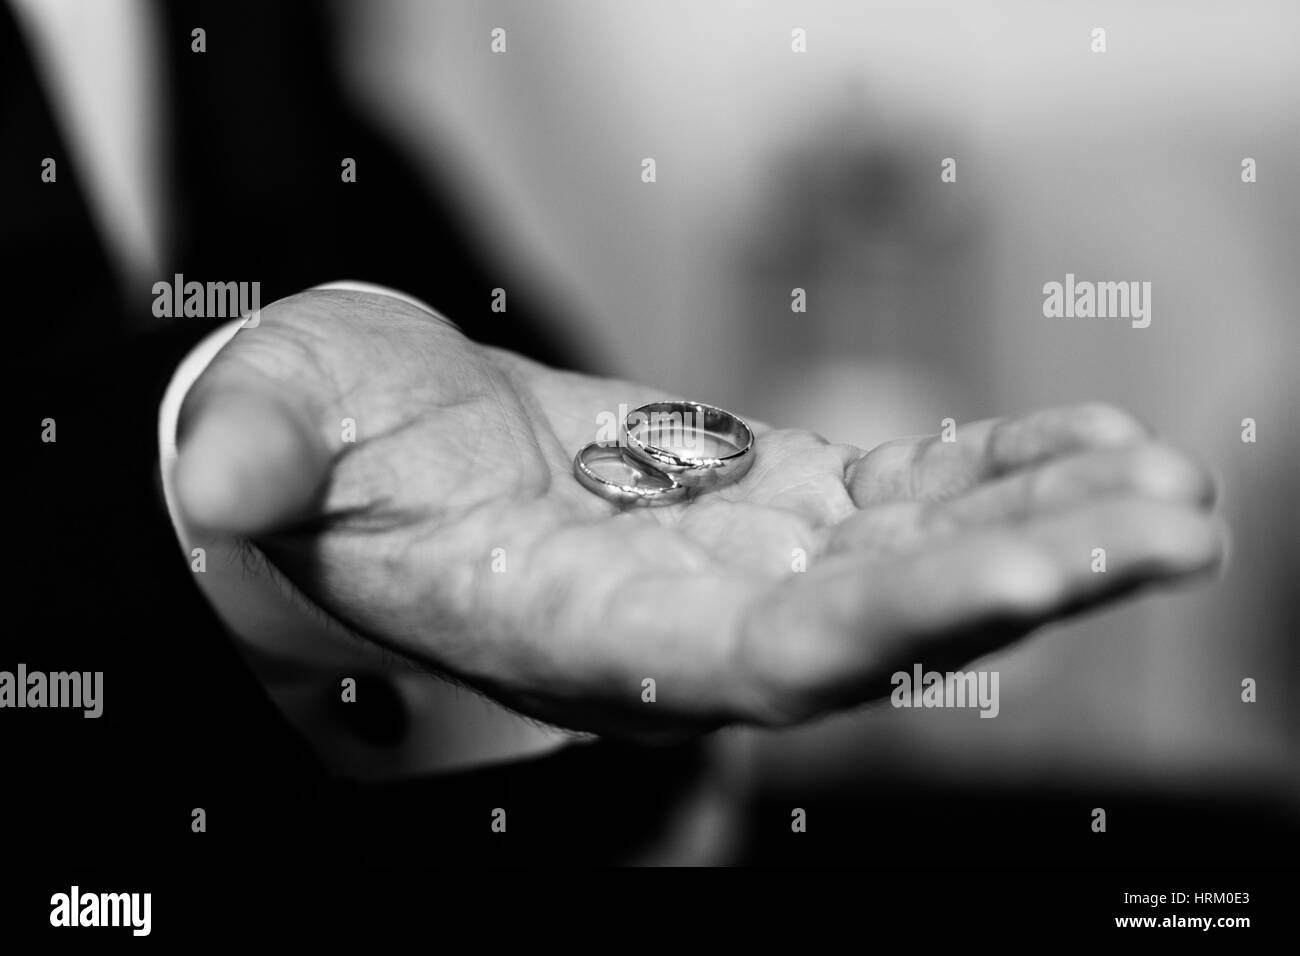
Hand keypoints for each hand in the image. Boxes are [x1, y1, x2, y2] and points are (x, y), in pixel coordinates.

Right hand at [175, 289, 1224, 737]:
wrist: (382, 442)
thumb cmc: (326, 443)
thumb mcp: (271, 426)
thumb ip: (256, 453)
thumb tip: (221, 478)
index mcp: (570, 631)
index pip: (751, 661)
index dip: (888, 624)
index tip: (1029, 570)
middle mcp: (676, 626)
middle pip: (877, 632)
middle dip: (1022, 580)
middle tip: (1172, 520)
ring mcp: (737, 565)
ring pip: (912, 564)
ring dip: (1042, 522)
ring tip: (1169, 481)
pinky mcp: (769, 503)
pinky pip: (903, 497)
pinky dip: (993, 469)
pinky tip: (1087, 437)